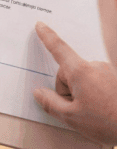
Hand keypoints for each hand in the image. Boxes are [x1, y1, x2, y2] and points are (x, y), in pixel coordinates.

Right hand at [33, 21, 116, 144]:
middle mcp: (96, 67)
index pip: (59, 50)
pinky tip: (103, 107)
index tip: (40, 25)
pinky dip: (95, 93)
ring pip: (84, 78)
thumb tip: (39, 93)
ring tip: (94, 112)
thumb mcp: (71, 117)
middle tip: (77, 109)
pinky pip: (97, 81)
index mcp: (81, 72)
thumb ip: (50, 103)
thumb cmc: (108, 122)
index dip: (47, 37)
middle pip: (69, 72)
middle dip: (67, 89)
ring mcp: (109, 71)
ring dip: (82, 92)